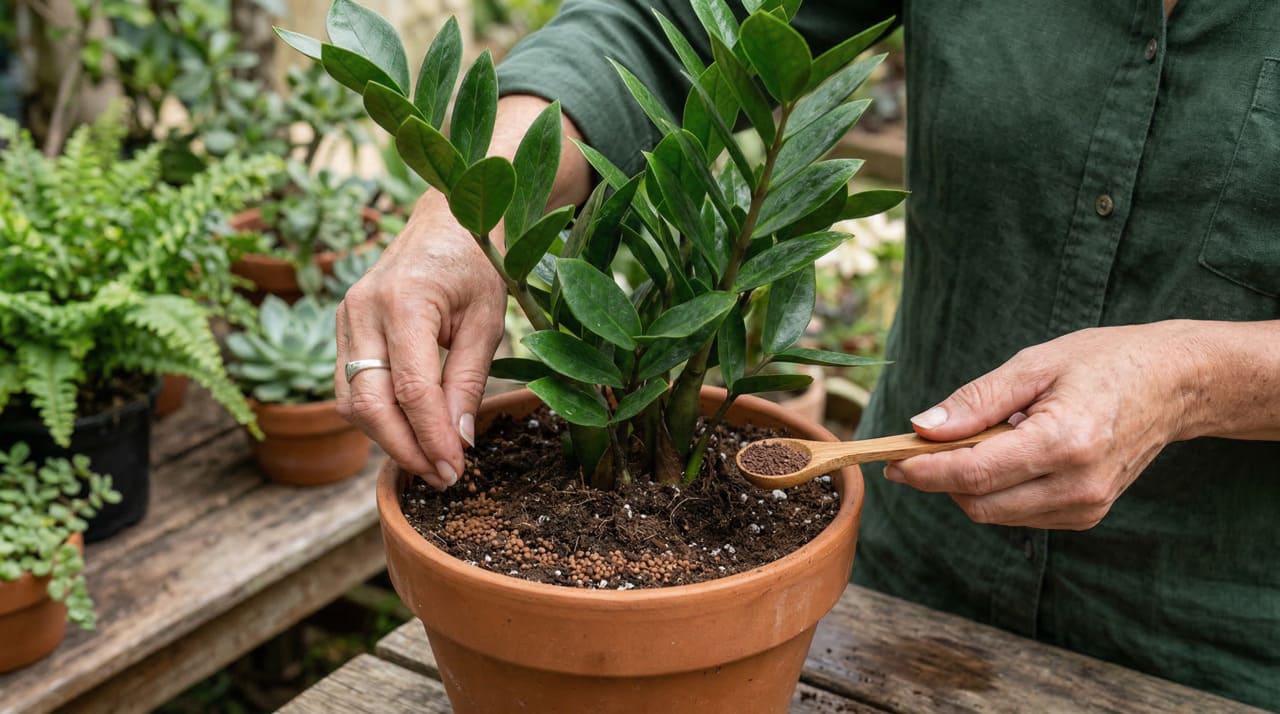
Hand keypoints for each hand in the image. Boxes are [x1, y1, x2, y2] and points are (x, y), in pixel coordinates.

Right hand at [335, 192, 506, 489]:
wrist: (443, 221)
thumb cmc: (473, 265)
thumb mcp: (487, 320)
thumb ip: (469, 381)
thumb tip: (459, 442)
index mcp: (403, 301)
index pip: (410, 389)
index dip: (431, 437)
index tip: (456, 469)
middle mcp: (362, 309)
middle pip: (368, 403)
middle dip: (404, 449)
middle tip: (443, 476)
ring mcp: (345, 318)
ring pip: (350, 401)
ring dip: (387, 439)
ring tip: (429, 459)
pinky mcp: (342, 328)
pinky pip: (348, 387)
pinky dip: (376, 416)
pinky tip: (409, 431)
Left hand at [883, 323, 1199, 529]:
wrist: (1173, 385)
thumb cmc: (1102, 363)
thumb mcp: (1033, 365)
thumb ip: (974, 401)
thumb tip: (920, 429)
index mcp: (1064, 442)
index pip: (974, 474)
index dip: (924, 471)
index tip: (891, 461)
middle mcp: (1077, 485)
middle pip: (978, 503)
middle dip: (940, 479)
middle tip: (923, 445)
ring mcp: (1086, 507)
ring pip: (994, 513)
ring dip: (970, 484)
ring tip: (991, 436)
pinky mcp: (1087, 515)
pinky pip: (1018, 514)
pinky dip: (998, 489)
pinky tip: (1014, 453)